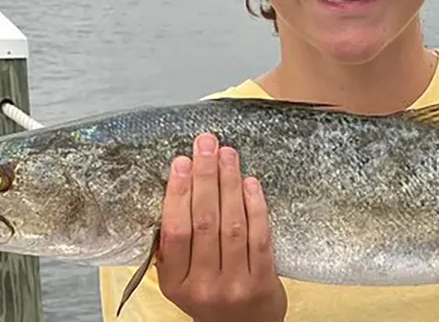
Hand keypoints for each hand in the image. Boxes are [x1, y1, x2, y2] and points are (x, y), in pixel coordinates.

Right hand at [156, 132, 286, 321]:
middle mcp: (203, 286)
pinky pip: (259, 236)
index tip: (181, 161)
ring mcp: (235, 285)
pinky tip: (250, 182)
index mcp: (175, 283)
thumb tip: (176, 186)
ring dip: (230, 184)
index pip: (174, 232)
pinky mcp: (263, 282)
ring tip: (228, 154)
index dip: (178, 194)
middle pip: (204, 222)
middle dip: (205, 177)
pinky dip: (255, 206)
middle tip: (206, 144)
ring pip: (232, 225)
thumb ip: (175, 244)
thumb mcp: (181, 277)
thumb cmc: (210, 293)